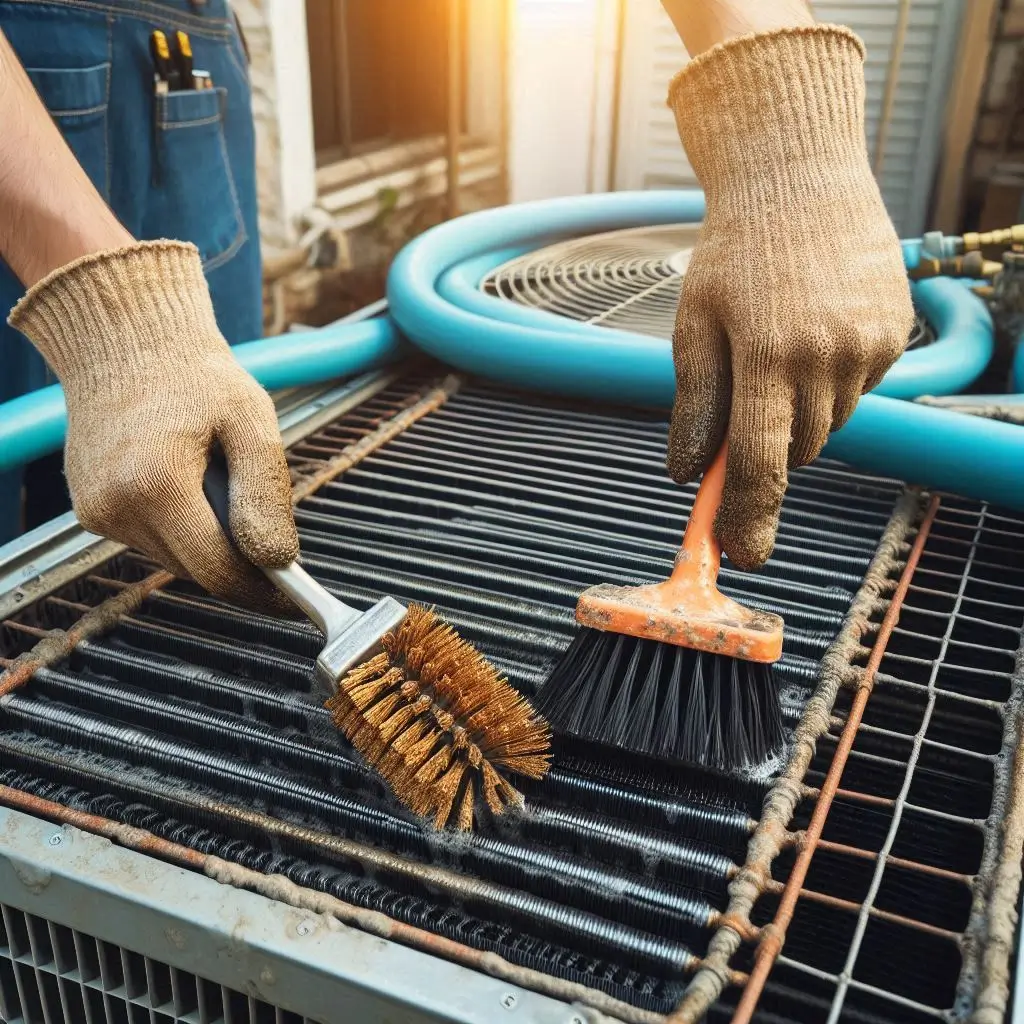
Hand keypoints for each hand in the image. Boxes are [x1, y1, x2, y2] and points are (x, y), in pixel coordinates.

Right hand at [10, 241, 298, 610]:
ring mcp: (98, 513)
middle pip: (199, 571)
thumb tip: (278, 559)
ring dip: (213, 545)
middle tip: (280, 548)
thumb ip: (266, 493)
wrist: (125, 339)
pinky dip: (186, 529)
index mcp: (155, 484)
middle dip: (243, 566)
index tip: (296, 602)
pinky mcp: (92, 512)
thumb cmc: (192, 373)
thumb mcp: (251, 421)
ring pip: (177, 560)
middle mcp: (117, 507)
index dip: (263, 592)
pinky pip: (155, 541)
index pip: (219, 570)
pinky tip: (195, 486)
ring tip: (227, 489)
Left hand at [665, 26, 913, 569]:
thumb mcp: (694, 324)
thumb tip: (689, 475)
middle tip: (744, 397)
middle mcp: (827, 356)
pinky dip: (829, 382)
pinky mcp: (895, 336)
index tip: (739, 554)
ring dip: (797, 412)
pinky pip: (857, 392)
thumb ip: (694, 405)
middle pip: (794, 453)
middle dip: (765, 447)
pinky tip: (812, 330)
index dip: (747, 516)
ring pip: (827, 426)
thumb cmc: (734, 250)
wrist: (801, 176)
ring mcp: (869, 347)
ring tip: (778, 344)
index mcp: (767, 354)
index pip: (759, 463)